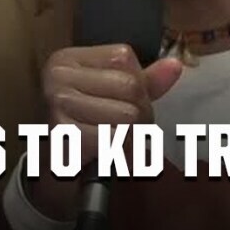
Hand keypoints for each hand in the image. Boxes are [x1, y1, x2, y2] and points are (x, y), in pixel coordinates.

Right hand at [28, 44, 182, 219]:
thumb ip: (145, 80)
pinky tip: (107, 155)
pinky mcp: (62, 133)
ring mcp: (57, 102)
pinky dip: (117, 152)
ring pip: (127, 115)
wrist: (54, 171)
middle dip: (139, 114)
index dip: (136, 85)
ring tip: (115, 143)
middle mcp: (58, 75)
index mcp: (68, 59)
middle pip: (129, 87)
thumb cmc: (86, 127)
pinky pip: (112, 138)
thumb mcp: (113, 96)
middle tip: (124, 131)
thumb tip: (175, 65)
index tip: (123, 104)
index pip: (123, 58)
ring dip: (131, 137)